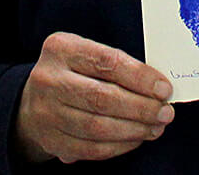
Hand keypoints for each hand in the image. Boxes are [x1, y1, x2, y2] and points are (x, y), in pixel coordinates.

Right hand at [14, 31, 174, 163]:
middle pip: (102, 98)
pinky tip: (136, 138)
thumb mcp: (85, 53)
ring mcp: (46, 113)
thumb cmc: (72, 72)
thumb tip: (157, 86)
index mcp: (61, 49)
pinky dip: (120, 145)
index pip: (107, 62)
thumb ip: (116, 65)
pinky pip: (92, 148)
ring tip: (156, 126)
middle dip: (141, 107)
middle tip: (165, 112)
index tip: (164, 88)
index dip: (140, 77)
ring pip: (98, 127)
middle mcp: (49, 80)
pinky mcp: (51, 140)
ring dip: (134, 129)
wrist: (33, 100)